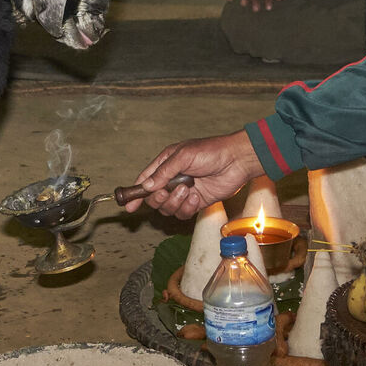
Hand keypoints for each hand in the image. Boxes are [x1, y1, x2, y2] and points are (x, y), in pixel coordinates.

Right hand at [127, 131, 263, 218]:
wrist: (237, 161)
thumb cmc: (211, 152)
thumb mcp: (183, 156)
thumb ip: (163, 172)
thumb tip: (145, 187)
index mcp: (166, 164)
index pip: (145, 181)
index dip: (135, 194)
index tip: (129, 206)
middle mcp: (173, 179)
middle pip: (154, 198)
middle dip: (159, 198)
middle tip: (168, 191)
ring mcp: (184, 192)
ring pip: (168, 208)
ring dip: (176, 202)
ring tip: (189, 190)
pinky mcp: (196, 202)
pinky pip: (183, 213)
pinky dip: (188, 207)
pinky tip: (197, 196)